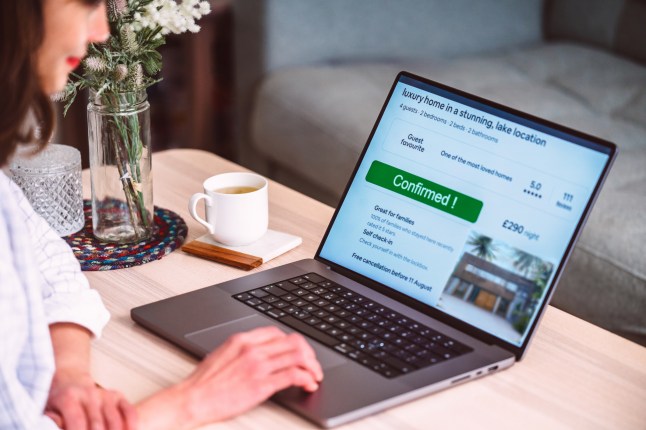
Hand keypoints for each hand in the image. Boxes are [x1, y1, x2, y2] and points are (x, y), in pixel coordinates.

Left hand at [44, 367, 136, 429]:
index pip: (77, 423)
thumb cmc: (56, 402)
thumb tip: (54, 428)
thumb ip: (51, 421)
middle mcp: (90, 394)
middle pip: (97, 425)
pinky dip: (131, 426)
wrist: (69, 380)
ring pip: (115, 422)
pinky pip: (129, 412)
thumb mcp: (46, 409)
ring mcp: (106, 394)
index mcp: (69, 397)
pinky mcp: (118, 396)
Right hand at [136, 326, 322, 428]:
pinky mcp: (262, 385)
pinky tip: (308, 385)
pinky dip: (307, 379)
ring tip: (315, 376)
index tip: (298, 353)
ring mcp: (258, 366)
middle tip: (312, 365)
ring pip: (298, 356)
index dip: (293, 342)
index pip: (278, 332)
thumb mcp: (223, 354)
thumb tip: (262, 351)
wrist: (192, 399)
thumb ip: (244, 349)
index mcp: (242, 339)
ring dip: (312, 366)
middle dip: (308, 353)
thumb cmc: (204, 382)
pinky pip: (293, 375)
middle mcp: (252, 349)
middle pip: (293, 342)